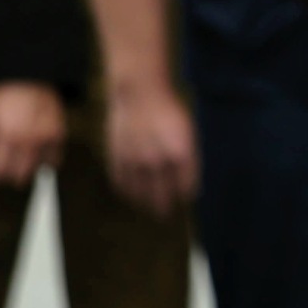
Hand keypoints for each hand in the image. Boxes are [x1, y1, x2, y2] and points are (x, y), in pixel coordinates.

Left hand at [0, 81, 64, 186]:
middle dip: (1, 176)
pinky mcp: (58, 135)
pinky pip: (53, 161)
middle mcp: (28, 139)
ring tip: (13, 162)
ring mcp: (46, 138)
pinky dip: (42, 163)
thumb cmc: (1, 94)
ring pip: (34, 171)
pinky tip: (33, 157)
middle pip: (15, 175)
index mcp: (5, 134)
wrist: (28, 75)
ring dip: (21, 171)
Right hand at [105, 81, 198, 216]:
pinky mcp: (118, 157)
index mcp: (181, 155)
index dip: (185, 196)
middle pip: (162, 196)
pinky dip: (126, 192)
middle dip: (164, 207)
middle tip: (164, 214)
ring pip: (140, 194)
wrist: (140, 93)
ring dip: (144, 203)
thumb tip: (188, 182)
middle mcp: (159, 162)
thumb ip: (189, 159)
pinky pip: (121, 183)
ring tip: (147, 208)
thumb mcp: (189, 133)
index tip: (183, 201)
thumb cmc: (170, 110)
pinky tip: (130, 194)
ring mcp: (136, 162)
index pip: (186, 188)